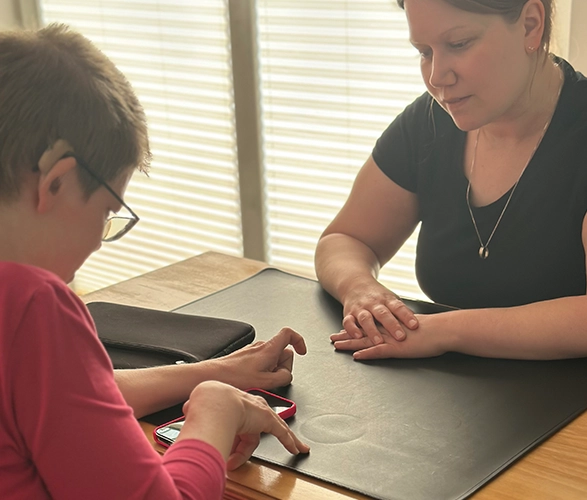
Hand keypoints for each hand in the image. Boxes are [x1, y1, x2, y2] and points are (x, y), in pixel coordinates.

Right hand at [181, 381, 309, 469]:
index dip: (237, 437)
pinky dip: (290, 441)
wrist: (213, 401)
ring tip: (287, 450)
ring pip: (276, 427)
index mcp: (233, 402)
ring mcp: (259, 412)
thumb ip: (196, 413)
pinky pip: (282, 433)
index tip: (234, 443)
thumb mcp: (198, 410)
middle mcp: (248, 405)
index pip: (240, 421)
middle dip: (256, 439)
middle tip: (255, 451)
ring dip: (281, 441)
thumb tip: (188, 412)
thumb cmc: (205, 405)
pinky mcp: (268, 420)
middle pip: (257, 426)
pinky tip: (296, 448)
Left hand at [205, 327, 306, 389]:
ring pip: (272, 358)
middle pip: (282, 351)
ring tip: (259, 382)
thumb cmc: (234, 378)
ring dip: (271, 370)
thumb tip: (287, 375)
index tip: (302, 352)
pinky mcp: (246, 357)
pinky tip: (252, 381)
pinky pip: (261, 362)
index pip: (289, 333)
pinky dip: (262, 371)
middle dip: (283, 365)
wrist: (213, 376)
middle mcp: (261, 346)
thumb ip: (283, 377)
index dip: (299, 341)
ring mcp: (253, 351)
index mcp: (268, 349)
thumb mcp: (266, 383)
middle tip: (273, 378)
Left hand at [331, 315, 445, 359]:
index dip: (356, 328)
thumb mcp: (413, 327)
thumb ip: (403, 328)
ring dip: (351, 344)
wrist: (443, 330)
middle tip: (333, 337)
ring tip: (337, 345)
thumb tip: (400, 331)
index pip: (369, 326)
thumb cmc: (433, 330)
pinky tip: (356, 356)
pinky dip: (367, 353)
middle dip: (347, 335)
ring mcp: (392, 339)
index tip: (343, 329)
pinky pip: (378, 351)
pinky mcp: (398, 348)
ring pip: (366, 341)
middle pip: (363, 332)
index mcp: (391, 325)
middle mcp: (388, 331)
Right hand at [341, 280, 417, 344]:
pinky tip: (357, 336)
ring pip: (365, 318)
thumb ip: (402, 313)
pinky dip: (352, 329)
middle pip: (383, 313)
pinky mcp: (349, 313)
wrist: (354, 283)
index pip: (399, 307)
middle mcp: (373, 303)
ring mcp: (360, 308)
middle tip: (400, 337)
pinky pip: (348, 321)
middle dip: (392, 325)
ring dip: (372, 330)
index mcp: (387, 300)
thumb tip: (421, 324)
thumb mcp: (391, 300)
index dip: (407, 316)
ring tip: (378, 341)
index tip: (415, 325)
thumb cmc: (377, 296)